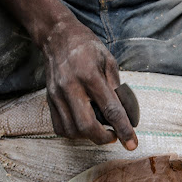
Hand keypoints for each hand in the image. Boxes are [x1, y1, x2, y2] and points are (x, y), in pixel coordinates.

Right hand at [42, 20, 137, 149]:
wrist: (57, 37)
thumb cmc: (87, 47)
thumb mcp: (109, 60)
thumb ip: (117, 87)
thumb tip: (127, 114)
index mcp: (90, 75)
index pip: (110, 109)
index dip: (123, 129)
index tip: (132, 144)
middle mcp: (70, 87)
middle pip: (86, 126)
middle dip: (104, 138)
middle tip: (114, 136)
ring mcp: (57, 95)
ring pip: (72, 130)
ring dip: (89, 137)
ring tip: (100, 130)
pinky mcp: (49, 100)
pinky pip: (59, 127)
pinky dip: (74, 133)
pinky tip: (83, 126)